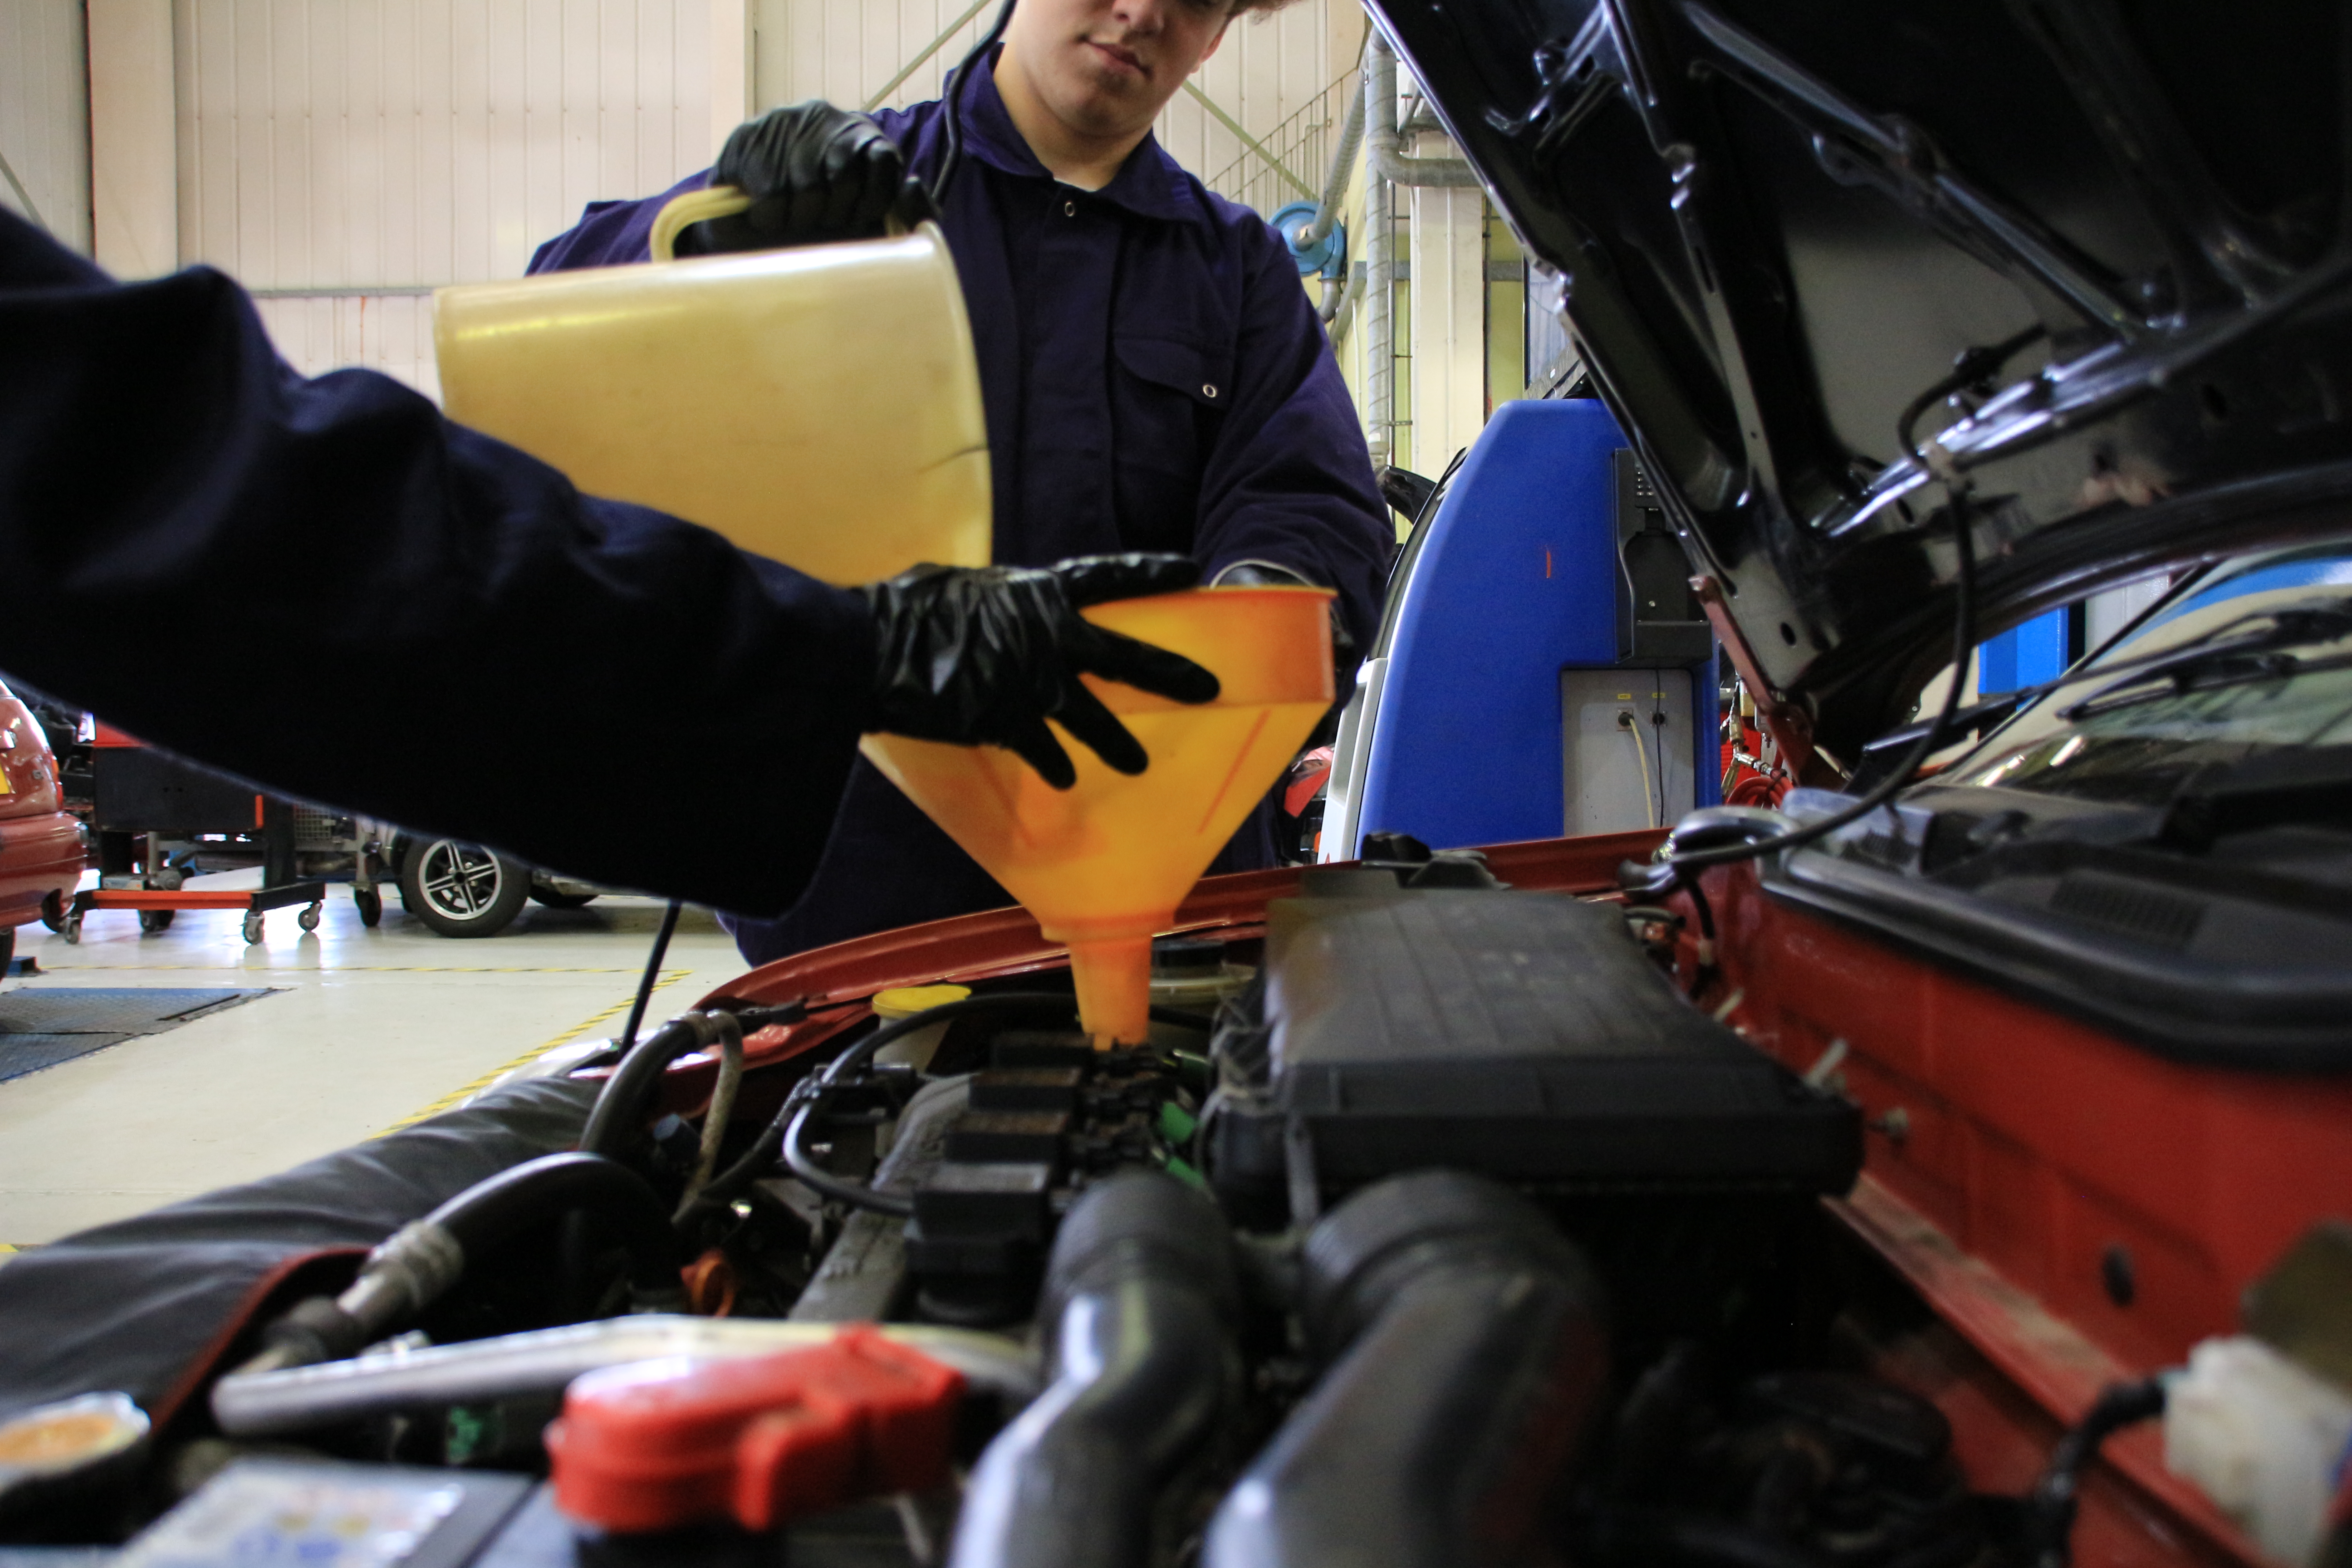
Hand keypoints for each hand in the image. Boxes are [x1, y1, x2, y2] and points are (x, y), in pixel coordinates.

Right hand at [678, 101, 938, 254]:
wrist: (747, 219)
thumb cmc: (822, 217)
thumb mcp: (875, 214)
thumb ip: (908, 208)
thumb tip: (913, 184)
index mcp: (860, 135)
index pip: (882, 159)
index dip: (873, 201)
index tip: (858, 223)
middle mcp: (823, 117)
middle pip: (844, 177)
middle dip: (834, 215)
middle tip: (820, 225)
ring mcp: (783, 120)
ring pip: (806, 188)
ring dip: (799, 219)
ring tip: (792, 223)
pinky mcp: (747, 136)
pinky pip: (769, 191)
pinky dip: (770, 216)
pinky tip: (765, 217)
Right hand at [860, 556, 1221, 788]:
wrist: (871, 649)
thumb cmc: (902, 611)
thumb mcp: (955, 586)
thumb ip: (990, 601)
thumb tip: (988, 606)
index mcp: (1033, 593)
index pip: (1105, 576)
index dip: (1148, 572)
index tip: (1189, 570)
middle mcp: (1045, 636)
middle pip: (1123, 657)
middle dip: (1169, 674)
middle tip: (1210, 688)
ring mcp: (1030, 681)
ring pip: (1091, 718)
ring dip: (1118, 744)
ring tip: (1140, 765)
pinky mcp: (1008, 721)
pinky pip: (1043, 750)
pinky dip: (1054, 765)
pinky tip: (1065, 780)